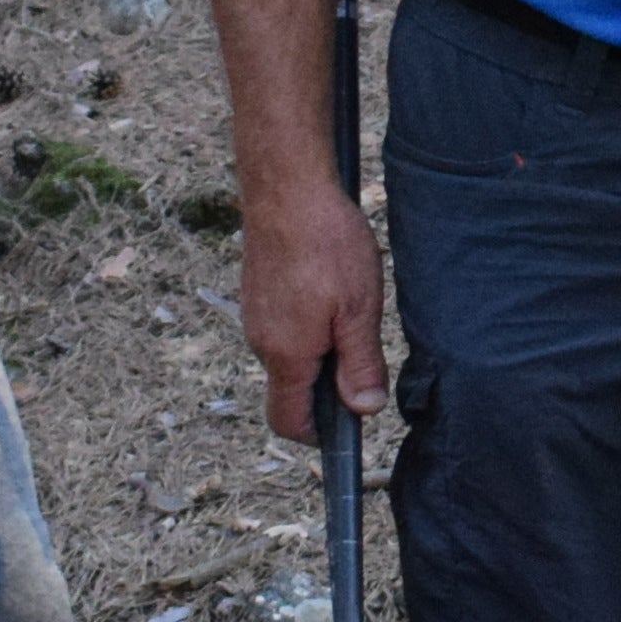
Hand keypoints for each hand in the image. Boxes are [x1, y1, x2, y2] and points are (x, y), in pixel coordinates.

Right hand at [237, 173, 388, 434]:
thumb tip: (364, 411)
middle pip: (293, 389)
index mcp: (285, 355)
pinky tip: (332, 288)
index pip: (289, 422)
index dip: (320, 435)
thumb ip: (360, 365)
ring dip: (322, 348)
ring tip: (351, 308)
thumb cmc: (325, 244)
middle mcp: (261, 341)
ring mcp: (255, 314)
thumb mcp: (358, 310)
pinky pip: (285, 326)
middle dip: (328, 385)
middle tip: (364, 347)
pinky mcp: (258, 292)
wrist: (285, 186)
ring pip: (291, 354)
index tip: (351, 422)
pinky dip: (310, 323)